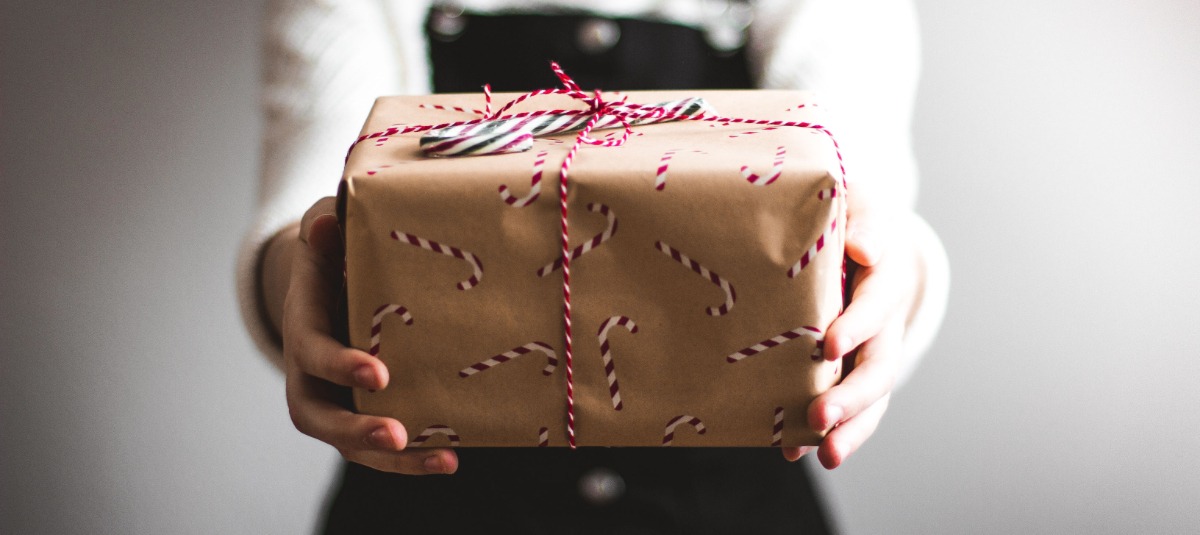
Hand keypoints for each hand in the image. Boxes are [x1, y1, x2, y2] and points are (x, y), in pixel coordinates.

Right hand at [276, 197, 457, 473]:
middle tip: (396, 435)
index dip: (341, 365)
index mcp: (303, 327)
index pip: (312, 353)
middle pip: (319, 417)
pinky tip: (452, 458)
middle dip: (356, 430)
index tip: (379, 373)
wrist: (331, 281)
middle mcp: (310, 374)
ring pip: (350, 444)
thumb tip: (326, 223)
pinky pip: (380, 447)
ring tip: (442, 460)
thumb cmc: (334, 253)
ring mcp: (335, 399)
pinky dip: (412, 458)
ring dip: (393, 460)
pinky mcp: (362, 413)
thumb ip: (326, 227)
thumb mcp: (327, 232)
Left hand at [782, 186, 922, 468]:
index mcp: (886, 277)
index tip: (829, 345)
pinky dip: (825, 432)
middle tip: (820, 417)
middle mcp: (885, 323)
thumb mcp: (857, 205)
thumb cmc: (847, 217)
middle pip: (878, 366)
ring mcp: (870, 352)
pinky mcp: (849, 371)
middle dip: (852, 396)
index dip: (857, 325)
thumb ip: (862, 222)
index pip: (877, 303)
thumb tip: (863, 248)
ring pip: (870, 398)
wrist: (857, 239)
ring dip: (850, 429)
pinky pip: (847, 409)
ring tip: (826, 456)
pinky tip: (794, 451)